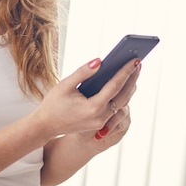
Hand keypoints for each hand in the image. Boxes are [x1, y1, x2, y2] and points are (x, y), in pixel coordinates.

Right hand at [40, 59, 139, 185]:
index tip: (134, 60)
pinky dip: (121, 95)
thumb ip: (83, 72)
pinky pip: (116, 107)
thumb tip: (100, 61)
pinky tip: (124, 83)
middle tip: (139, 62)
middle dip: (132, 78)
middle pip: (123, 96)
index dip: (125, 72)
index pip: (115, 87)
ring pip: (122, 103)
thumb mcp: (65, 84)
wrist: (46, 126)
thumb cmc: (53, 104)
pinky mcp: (100, 123)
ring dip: (129, 87)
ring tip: (134, 70)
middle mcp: (101, 117)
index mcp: (93, 108)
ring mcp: (101, 122)